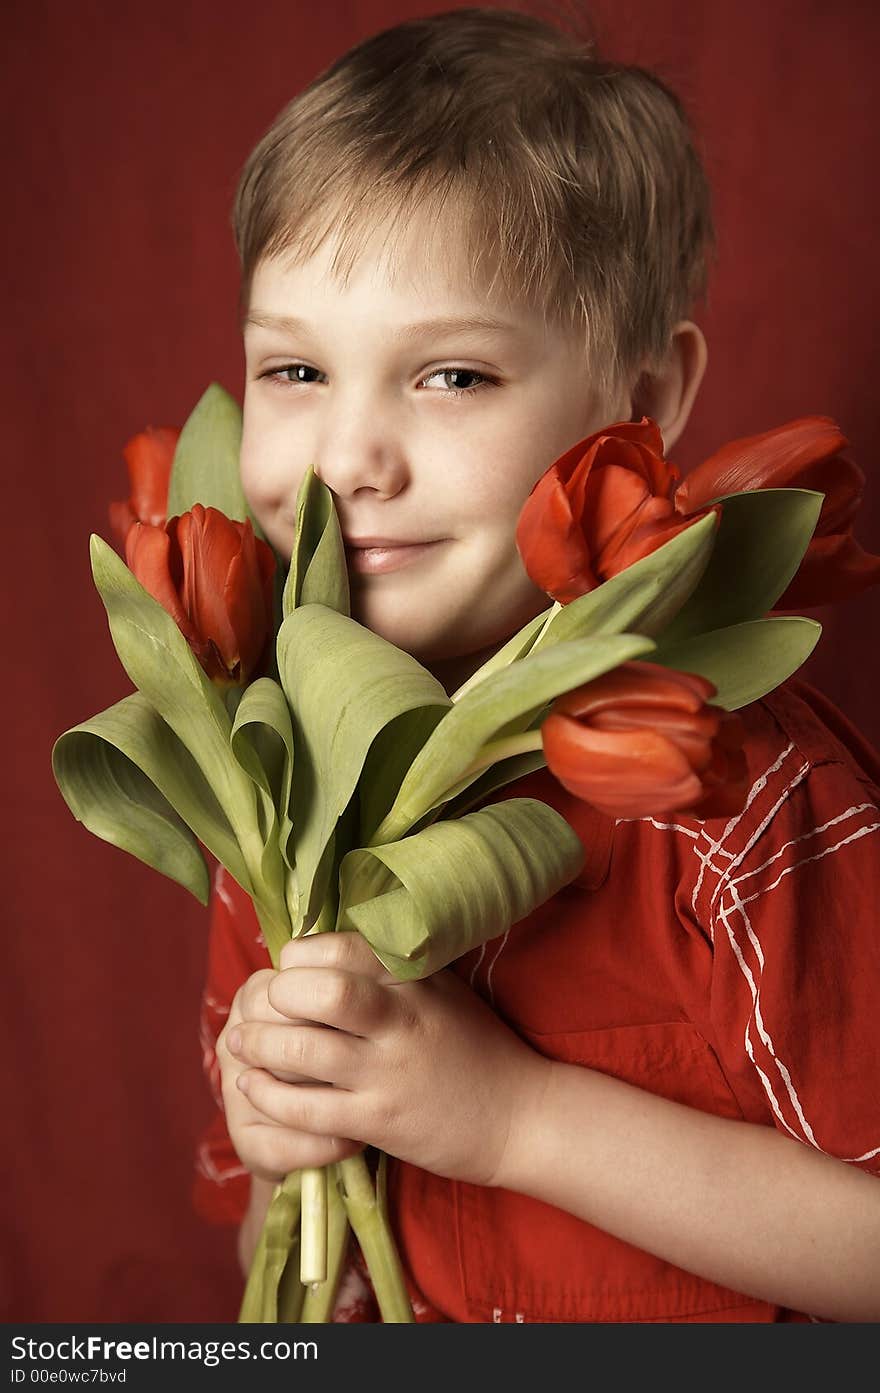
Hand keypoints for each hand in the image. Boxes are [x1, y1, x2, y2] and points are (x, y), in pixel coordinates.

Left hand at [223, 931, 549, 1186]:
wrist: (521, 1115)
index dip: (300, 955)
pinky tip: (253, 1086)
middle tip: (259, 1003)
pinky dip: (270, 1095)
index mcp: (414, 979)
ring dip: (258, 1044)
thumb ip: (391, 965)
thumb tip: (324, 945)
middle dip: (275, 994)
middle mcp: (401, 1019)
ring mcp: (389, 1072)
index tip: (288, 967)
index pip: (342, 948)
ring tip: (240, 1041)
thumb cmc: (474, 1045)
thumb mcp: (441, 988)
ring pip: (303, 1050)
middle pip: (320, 991)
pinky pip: (308, 1108)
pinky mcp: (379, 1121)